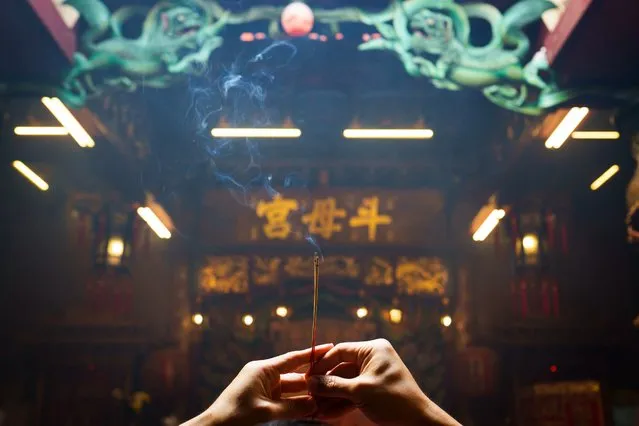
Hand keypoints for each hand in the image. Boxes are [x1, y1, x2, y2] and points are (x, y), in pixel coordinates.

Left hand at [183, 344, 332, 425]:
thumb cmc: (235, 416)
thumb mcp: (266, 411)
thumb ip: (292, 407)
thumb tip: (315, 404)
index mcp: (263, 369)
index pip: (293, 359)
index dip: (312, 354)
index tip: (329, 347)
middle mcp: (263, 375)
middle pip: (294, 375)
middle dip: (312, 380)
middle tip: (333, 379)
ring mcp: (262, 388)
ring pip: (290, 389)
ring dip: (305, 395)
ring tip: (324, 397)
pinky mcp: (261, 400)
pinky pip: (283, 399)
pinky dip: (295, 404)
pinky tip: (309, 407)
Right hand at [308, 339, 459, 425]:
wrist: (418, 421)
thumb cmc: (394, 400)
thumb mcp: (360, 391)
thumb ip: (333, 385)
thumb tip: (310, 382)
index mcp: (373, 349)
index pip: (340, 351)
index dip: (321, 364)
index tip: (307, 378)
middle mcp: (373, 358)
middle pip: (341, 368)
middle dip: (325, 385)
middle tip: (309, 396)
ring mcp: (373, 374)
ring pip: (346, 383)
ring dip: (331, 397)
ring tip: (315, 410)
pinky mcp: (374, 390)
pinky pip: (353, 393)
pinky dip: (342, 403)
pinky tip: (327, 414)